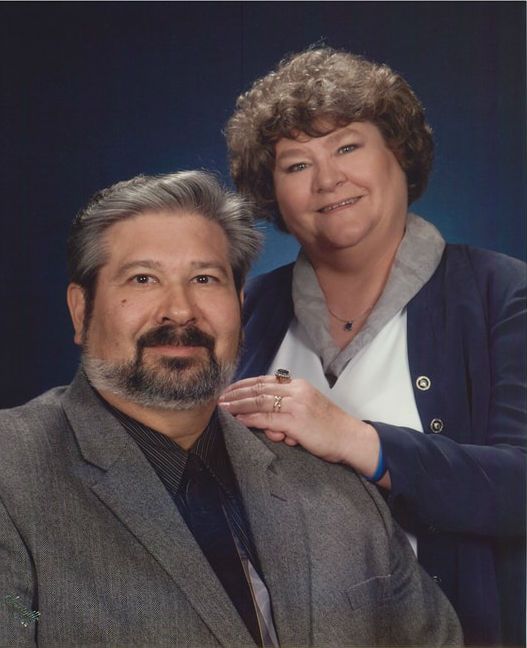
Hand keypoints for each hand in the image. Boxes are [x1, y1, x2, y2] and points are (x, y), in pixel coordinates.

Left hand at [220, 375, 388, 485]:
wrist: (351, 438)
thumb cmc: (330, 428)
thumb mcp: (308, 409)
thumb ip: (287, 408)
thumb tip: (264, 419)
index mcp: (299, 385)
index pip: (266, 381)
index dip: (245, 385)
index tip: (230, 389)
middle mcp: (296, 391)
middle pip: (258, 388)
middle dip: (236, 393)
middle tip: (219, 397)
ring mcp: (296, 405)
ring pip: (259, 401)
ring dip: (237, 404)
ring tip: (222, 408)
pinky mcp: (295, 421)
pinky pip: (266, 418)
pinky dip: (249, 418)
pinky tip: (237, 419)